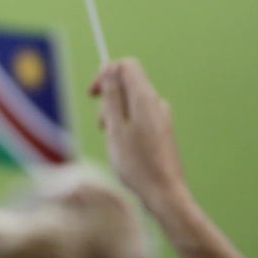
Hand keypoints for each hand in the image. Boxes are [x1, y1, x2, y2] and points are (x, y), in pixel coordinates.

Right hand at [89, 58, 188, 214]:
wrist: (164, 192)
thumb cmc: (136, 162)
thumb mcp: (115, 127)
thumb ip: (112, 95)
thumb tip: (108, 67)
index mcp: (145, 97)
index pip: (126, 66)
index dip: (107, 74)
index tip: (93, 94)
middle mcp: (156, 102)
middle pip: (127, 84)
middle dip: (108, 99)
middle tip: (103, 126)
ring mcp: (161, 116)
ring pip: (131, 102)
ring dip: (115, 115)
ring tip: (112, 139)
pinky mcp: (161, 130)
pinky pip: (138, 116)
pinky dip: (125, 125)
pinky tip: (123, 146)